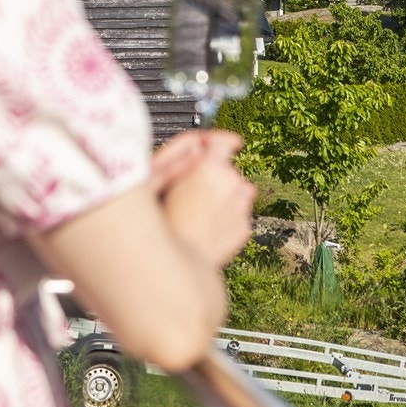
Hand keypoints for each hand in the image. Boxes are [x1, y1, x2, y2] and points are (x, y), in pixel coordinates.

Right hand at [156, 131, 255, 268]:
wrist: (176, 263)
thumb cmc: (163, 223)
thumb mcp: (161, 179)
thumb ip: (184, 155)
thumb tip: (199, 147)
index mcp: (209, 167)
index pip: (222, 142)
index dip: (219, 144)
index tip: (225, 144)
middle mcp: (231, 184)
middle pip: (229, 171)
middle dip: (216, 178)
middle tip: (193, 193)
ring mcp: (241, 207)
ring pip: (238, 192)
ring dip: (225, 197)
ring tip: (200, 212)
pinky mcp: (244, 228)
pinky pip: (238, 216)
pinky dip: (227, 219)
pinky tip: (206, 228)